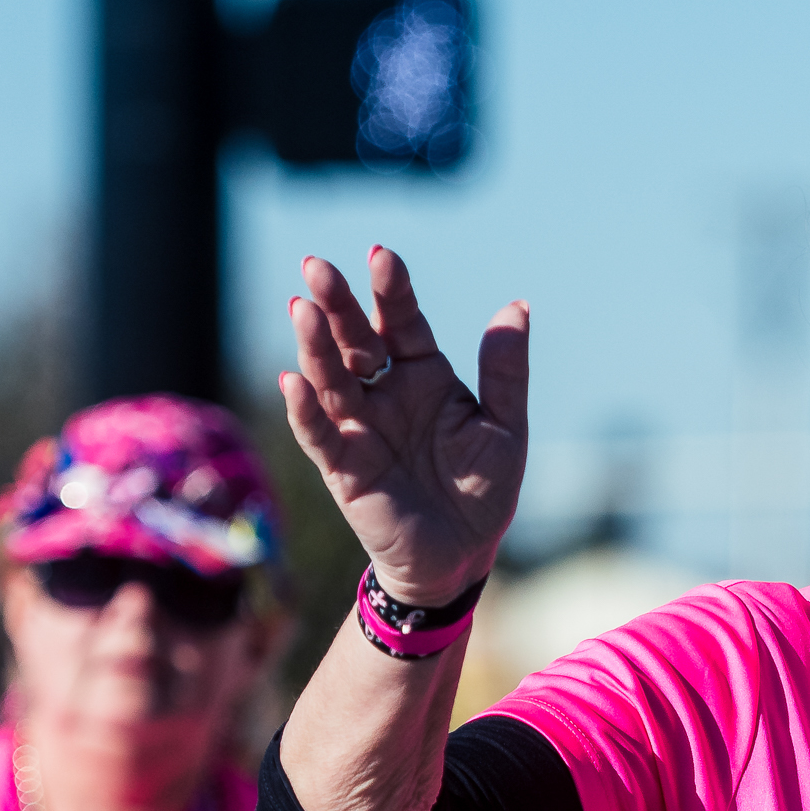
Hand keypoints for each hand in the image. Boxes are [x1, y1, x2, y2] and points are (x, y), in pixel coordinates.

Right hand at [279, 246, 527, 606]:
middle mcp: (384, 392)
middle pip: (354, 339)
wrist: (462, 555)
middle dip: (336, 303)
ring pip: (329, 378)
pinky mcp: (341, 466)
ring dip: (313, 345)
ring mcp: (358, 426)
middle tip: (316, 266)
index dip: (391, 290)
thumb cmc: (483, 489)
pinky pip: (318, 434)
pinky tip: (293, 381)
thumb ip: (505, 370)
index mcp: (423, 374)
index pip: (402, 321)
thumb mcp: (505, 427)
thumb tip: (516, 306)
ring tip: (301, 308)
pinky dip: (304, 409)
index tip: (381, 255)